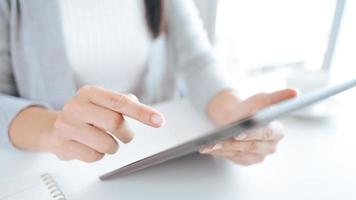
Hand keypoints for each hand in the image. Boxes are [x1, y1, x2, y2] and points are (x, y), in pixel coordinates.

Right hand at [9, 86, 164, 162]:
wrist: (54, 128)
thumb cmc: (87, 114)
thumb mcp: (103, 102)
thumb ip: (125, 103)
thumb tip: (148, 112)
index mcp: (89, 93)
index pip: (120, 102)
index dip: (142, 112)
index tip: (159, 120)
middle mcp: (76, 106)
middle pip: (115, 122)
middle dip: (126, 133)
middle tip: (125, 135)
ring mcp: (67, 126)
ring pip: (106, 143)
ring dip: (114, 146)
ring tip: (106, 140)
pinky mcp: (63, 145)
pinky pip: (94, 156)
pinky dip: (100, 154)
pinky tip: (92, 146)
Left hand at [200, 89, 296, 165]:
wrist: (236, 118)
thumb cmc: (249, 109)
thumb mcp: (261, 100)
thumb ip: (276, 97)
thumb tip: (294, 93)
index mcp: (277, 133)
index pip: (266, 134)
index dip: (252, 134)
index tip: (240, 133)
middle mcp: (270, 147)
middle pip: (250, 146)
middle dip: (232, 143)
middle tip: (217, 140)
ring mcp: (258, 156)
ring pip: (238, 153)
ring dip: (222, 149)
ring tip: (208, 144)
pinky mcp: (246, 161)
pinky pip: (231, 158)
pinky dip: (219, 152)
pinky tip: (209, 148)